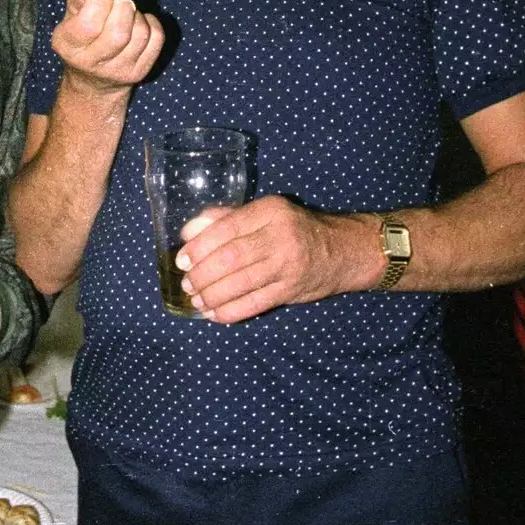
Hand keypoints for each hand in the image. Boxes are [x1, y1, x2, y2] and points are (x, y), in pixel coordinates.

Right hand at [52, 0, 163, 94]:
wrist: (93, 81)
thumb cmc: (81, 38)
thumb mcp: (72, 16)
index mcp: (69, 46)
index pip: (89, 23)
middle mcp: (92, 63)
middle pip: (118, 31)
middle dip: (122, 2)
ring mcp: (119, 70)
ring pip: (139, 33)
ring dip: (136, 12)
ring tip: (126, 8)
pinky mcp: (139, 72)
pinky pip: (156, 39)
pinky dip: (151, 22)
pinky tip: (138, 21)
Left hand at [176, 197, 372, 322]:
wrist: (342, 251)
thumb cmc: (294, 229)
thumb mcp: (265, 214)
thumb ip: (226, 219)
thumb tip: (189, 231)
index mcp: (270, 210)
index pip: (228, 228)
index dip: (200, 246)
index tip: (182, 260)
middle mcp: (280, 236)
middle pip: (232, 257)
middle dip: (203, 274)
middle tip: (187, 283)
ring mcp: (288, 265)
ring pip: (241, 283)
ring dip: (213, 295)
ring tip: (197, 299)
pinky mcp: (291, 290)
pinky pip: (255, 304)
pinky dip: (230, 311)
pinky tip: (215, 314)